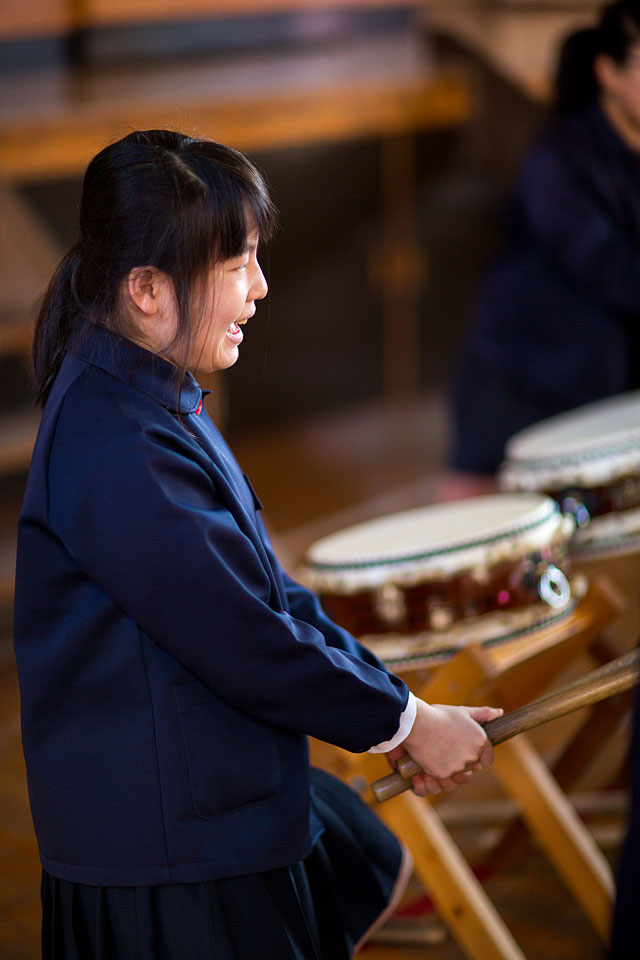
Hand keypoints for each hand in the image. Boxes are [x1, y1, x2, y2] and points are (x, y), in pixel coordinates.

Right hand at [386, 700, 502, 796]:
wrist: (418, 723)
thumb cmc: (438, 715)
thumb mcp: (462, 711)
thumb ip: (482, 714)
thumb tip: (500, 713)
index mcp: (480, 741)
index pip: (487, 760)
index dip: (476, 758)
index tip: (463, 752)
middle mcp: (472, 756)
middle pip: (469, 771)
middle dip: (458, 767)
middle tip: (443, 756)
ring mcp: (458, 767)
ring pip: (455, 781)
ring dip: (444, 776)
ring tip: (431, 765)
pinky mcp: (443, 774)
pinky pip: (438, 785)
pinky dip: (429, 781)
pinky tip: (422, 773)